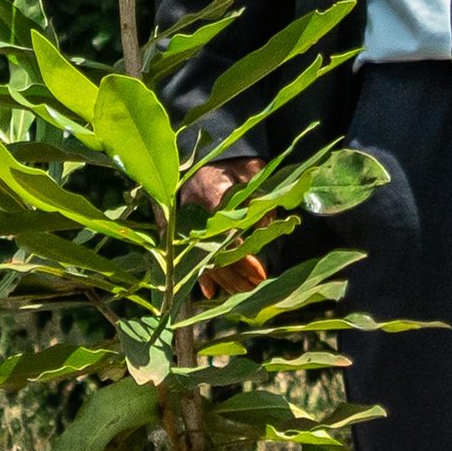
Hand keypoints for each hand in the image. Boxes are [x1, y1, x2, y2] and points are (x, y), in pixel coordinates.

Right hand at [182, 153, 267, 299]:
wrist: (199, 157)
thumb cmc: (230, 162)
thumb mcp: (251, 168)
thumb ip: (262, 192)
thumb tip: (269, 221)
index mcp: (213, 194)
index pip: (228, 234)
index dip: (243, 257)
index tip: (259, 271)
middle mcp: (196, 214)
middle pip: (216, 253)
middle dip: (238, 274)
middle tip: (259, 286)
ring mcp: (186, 225)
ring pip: (205, 259)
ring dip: (227, 280)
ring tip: (246, 292)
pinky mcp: (182, 232)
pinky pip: (191, 258)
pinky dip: (202, 277)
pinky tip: (212, 293)